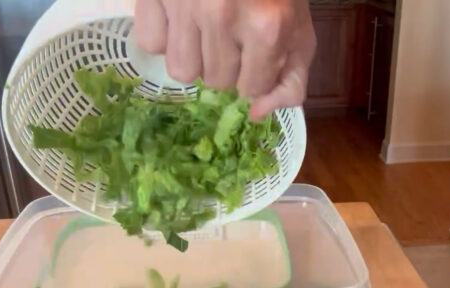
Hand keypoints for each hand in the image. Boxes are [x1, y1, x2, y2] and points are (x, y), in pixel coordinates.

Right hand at [133, 0, 316, 119]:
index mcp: (267, 28)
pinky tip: (180, 18)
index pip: (251, 88)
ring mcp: (184, 5)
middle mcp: (222, 18)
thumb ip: (292, 78)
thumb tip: (257, 114)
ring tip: (206, 28)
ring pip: (181, 71)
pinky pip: (150, 44)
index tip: (257, 50)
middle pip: (215, 81)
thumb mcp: (299, 27)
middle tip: (232, 32)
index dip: (256, 73)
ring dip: (195, 56)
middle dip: (227, 63)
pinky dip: (164, 36)